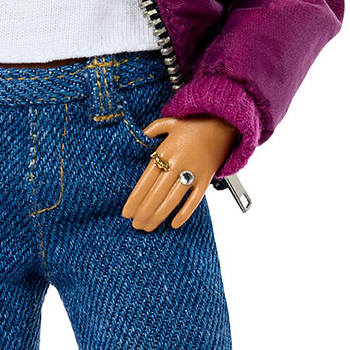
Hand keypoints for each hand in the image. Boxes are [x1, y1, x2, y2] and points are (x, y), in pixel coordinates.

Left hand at [121, 114, 238, 231]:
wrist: (222, 122)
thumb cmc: (194, 124)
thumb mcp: (168, 122)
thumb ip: (151, 131)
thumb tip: (137, 137)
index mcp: (164, 152)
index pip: (144, 182)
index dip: (134, 200)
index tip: (126, 213)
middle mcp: (177, 163)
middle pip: (155, 194)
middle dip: (143, 212)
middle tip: (136, 224)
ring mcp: (192, 172)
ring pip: (172, 200)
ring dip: (158, 216)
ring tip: (148, 226)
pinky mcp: (206, 179)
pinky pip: (194, 200)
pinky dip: (184, 213)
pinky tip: (174, 224)